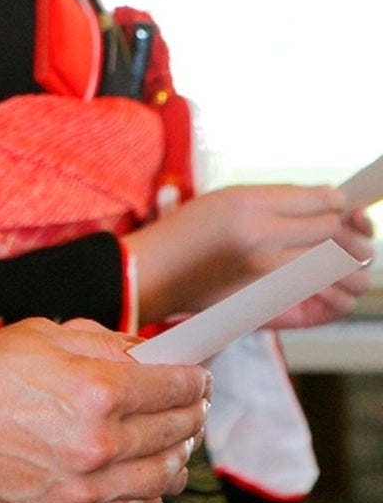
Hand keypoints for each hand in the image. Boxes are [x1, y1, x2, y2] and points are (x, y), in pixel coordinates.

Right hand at [0, 316, 209, 502]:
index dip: (195, 379)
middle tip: (190, 404)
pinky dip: (151, 499)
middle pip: (178, 433)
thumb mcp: (44, 335)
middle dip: (191, 413)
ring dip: (177, 456)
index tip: (198, 377)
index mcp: (97, 391)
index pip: (176, 388)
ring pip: (166, 480)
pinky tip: (145, 482)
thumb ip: (104, 343)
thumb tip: (148, 353)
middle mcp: (100, 445)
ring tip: (169, 441)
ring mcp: (86, 489)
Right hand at [130, 185, 373, 322]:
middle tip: (351, 235)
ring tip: (349, 264)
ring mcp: (267, 275)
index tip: (339, 205)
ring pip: (336, 269)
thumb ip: (277, 200)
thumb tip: (327, 201)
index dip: (338, 203)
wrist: (152, 273)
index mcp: (250, 204)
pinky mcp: (268, 304)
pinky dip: (337, 295)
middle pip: (334, 233)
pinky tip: (332, 289)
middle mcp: (262, 238)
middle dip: (349, 234)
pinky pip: (323, 300)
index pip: (321, 201)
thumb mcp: (227, 198)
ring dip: (350, 267)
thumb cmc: (184, 233)